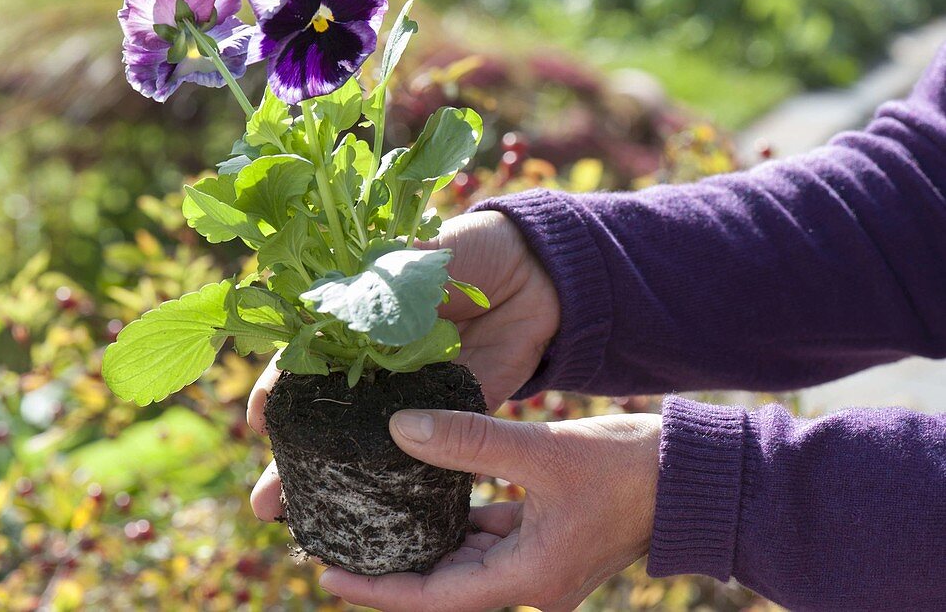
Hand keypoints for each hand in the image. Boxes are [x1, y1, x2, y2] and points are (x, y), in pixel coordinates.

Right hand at [247, 210, 560, 520]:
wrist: (536, 275)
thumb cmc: (469, 251)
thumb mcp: (417, 256)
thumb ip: (381, 280)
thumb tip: (340, 292)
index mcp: (356, 322)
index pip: (302, 360)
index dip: (276, 390)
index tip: (258, 420)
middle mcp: (375, 366)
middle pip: (323, 417)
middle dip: (291, 462)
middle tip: (265, 503)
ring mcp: (411, 395)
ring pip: (363, 446)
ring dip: (334, 485)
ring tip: (300, 522)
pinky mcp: (451, 416)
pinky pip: (420, 454)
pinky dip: (395, 484)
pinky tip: (373, 515)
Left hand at [319, 409, 661, 611]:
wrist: (694, 479)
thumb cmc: (628, 470)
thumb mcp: (543, 451)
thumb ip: (471, 441)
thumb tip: (401, 428)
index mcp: (528, 578)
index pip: (436, 597)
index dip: (379, 589)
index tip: (328, 574)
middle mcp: (529, 581)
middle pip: (443, 583)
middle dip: (392, 565)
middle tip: (337, 539)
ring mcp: (537, 560)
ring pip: (463, 557)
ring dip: (422, 541)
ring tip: (369, 515)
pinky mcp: (545, 536)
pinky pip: (487, 534)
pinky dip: (455, 519)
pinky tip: (424, 492)